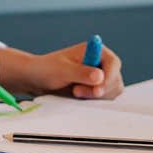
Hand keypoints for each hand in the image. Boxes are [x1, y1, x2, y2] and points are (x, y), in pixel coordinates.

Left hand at [0, 43, 123, 99]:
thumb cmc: (47, 69)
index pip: (113, 63)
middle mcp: (102, 63)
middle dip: (98, 90)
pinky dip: (94, 101)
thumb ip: (81, 73)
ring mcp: (101, 77)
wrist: (38, 79)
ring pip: (111, 92)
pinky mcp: (97, 89)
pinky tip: (78, 96)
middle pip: (115, 80)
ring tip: (75, 91)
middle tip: (77, 92)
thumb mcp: (62, 70)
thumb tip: (100, 76)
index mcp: (96, 50)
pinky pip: (105, 99)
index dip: (109, 77)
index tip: (97, 90)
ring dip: (95, 96)